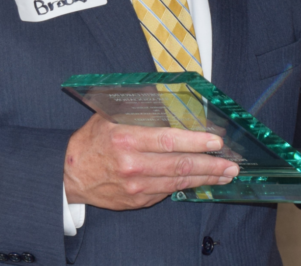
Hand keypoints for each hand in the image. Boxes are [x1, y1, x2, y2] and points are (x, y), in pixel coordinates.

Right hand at [63, 113, 239, 209]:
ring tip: (225, 175)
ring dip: (205, 178)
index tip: (216, 141)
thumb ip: (137, 111)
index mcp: (127, 139)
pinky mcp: (137, 200)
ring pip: (178, 182)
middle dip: (210, 165)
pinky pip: (167, 192)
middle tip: (231, 164)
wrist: (69, 174)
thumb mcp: (109, 117)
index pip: (169, 140)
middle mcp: (133, 164)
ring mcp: (136, 186)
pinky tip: (201, 182)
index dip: (195, 142)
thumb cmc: (91, 141)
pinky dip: (186, 186)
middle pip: (179, 165)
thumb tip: (169, 99)